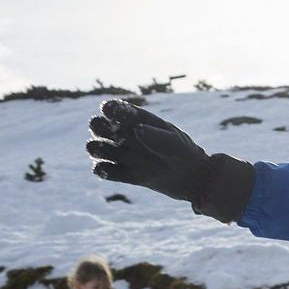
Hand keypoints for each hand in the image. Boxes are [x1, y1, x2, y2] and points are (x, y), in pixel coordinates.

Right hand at [86, 100, 208, 204]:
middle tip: (112, 135)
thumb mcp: (175, 143)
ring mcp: (125, 155)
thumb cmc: (185, 154)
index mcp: (138, 121)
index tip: (108, 111)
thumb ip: (157, 136)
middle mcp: (127, 136)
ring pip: (98, 148)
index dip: (110, 109)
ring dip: (96, 149)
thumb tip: (137, 130)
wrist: (192, 179)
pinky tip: (106, 171)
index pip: (117, 110)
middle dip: (99, 128)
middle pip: (100, 126)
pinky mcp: (126, 175)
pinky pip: (105, 171)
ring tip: (105, 152)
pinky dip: (101, 171)